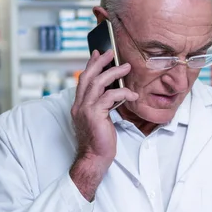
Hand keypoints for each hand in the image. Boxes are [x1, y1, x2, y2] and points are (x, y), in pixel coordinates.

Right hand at [69, 49, 137, 199]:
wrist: (94, 158)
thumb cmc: (100, 141)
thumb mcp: (100, 119)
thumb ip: (103, 106)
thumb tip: (113, 94)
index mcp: (79, 105)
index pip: (83, 80)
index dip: (90, 66)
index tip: (97, 54)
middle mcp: (79, 105)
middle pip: (88, 76)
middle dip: (100, 62)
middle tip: (111, 53)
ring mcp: (85, 109)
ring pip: (98, 83)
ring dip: (113, 72)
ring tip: (126, 67)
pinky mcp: (94, 114)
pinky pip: (109, 97)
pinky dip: (122, 92)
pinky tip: (132, 93)